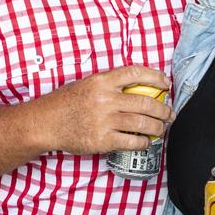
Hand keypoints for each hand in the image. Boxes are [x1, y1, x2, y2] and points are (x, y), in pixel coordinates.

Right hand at [32, 66, 171, 154]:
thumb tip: (136, 88)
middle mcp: (105, 99)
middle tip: (169, 113)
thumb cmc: (64, 104)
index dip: (155, 77)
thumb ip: (108, 85)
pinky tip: (145, 141)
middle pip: (146, 102)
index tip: (165, 83)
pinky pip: (132, 141)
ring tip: (161, 127)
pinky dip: (144, 142)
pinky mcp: (103, 140)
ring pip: (143, 123)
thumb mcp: (85, 85)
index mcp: (101, 81)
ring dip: (158, 126)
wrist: (45, 124)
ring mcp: (105, 120)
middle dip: (163, 109)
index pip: (135, 73)